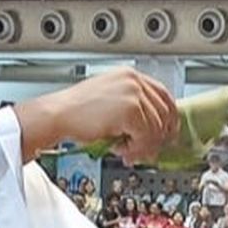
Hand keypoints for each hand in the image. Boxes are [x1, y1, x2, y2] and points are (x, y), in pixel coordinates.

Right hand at [20, 68, 178, 164]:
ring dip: (143, 146)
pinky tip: (121, 150)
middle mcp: (134, 81)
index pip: (164, 95)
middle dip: (156, 137)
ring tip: (126, 152)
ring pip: (155, 128)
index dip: (170, 118)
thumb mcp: (110, 101)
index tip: (169, 133)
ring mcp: (133, 93)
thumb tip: (155, 130)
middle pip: (164, 113)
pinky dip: (136, 149)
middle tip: (146, 151)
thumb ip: (134, 109)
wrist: (57, 114)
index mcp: (130, 75)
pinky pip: (145, 136)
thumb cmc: (76, 111)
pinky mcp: (130, 110)